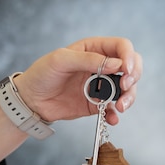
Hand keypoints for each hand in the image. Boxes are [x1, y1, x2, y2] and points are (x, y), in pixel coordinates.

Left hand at [14, 37, 142, 124]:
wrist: (31, 100)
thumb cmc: (42, 74)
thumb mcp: (61, 60)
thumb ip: (89, 60)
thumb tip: (117, 64)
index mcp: (94, 48)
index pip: (122, 46)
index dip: (129, 57)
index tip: (125, 71)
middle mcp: (102, 65)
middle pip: (131, 67)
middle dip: (133, 77)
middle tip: (125, 87)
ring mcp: (101, 85)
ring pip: (127, 89)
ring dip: (129, 98)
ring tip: (120, 107)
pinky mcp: (98, 103)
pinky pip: (114, 108)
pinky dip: (116, 114)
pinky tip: (112, 118)